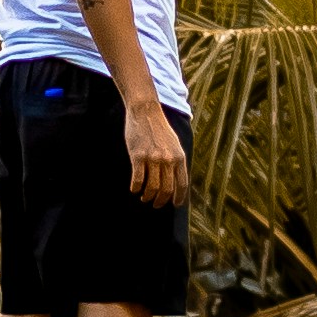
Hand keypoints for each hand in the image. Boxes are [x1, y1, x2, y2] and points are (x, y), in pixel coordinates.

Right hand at [126, 93, 186, 207]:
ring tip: (144, 197)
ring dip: (148, 197)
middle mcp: (168, 159)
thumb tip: (177, 180)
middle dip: (161, 201)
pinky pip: (137, 179)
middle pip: (166, 189)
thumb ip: (177, 161)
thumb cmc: (159, 129)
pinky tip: (134, 189)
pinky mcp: (138, 156)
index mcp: (179, 157)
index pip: (182, 184)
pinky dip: (135, 188)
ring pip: (152, 187)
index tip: (175, 204)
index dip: (179, 198)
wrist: (145, 112)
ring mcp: (152, 158)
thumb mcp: (174, 144)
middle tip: (156, 204)